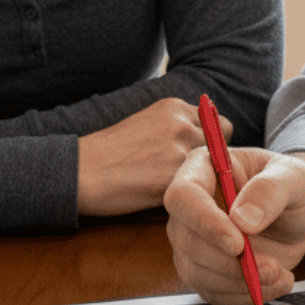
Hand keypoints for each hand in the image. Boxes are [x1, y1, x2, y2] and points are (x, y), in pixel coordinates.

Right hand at [76, 97, 218, 216]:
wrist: (81, 171)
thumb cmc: (111, 152)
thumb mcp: (148, 122)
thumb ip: (176, 125)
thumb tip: (206, 134)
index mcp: (175, 107)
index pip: (216, 121)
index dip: (212, 141)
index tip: (199, 156)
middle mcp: (182, 123)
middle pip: (223, 141)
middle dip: (214, 157)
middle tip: (195, 174)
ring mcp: (180, 149)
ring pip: (213, 166)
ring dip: (204, 177)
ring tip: (180, 186)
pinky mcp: (174, 177)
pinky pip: (197, 187)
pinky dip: (190, 193)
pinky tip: (169, 197)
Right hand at [166, 148, 304, 304]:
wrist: (302, 212)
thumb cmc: (295, 184)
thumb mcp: (295, 177)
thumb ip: (270, 190)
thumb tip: (242, 220)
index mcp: (203, 169)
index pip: (183, 196)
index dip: (204, 221)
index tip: (237, 243)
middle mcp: (190, 207)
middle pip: (187, 240)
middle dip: (229, 262)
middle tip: (272, 267)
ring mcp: (193, 240)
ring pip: (197, 272)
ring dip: (239, 282)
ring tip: (282, 275)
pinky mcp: (205, 270)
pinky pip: (213, 292)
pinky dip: (243, 295)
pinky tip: (276, 284)